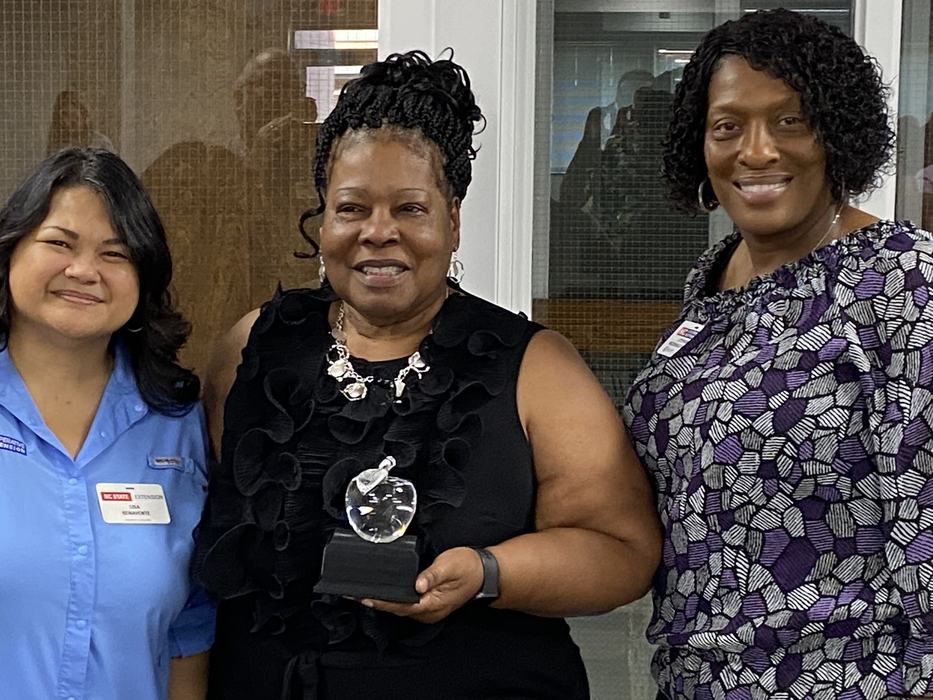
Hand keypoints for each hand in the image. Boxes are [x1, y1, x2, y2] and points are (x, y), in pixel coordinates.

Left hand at [360, 546, 483, 623]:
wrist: (484, 572)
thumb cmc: (467, 567)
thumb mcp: (449, 566)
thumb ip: (432, 576)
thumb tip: (417, 584)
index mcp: (432, 604)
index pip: (400, 606)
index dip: (381, 602)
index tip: (364, 598)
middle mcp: (428, 612)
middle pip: (397, 609)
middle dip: (376, 602)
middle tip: (354, 594)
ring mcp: (429, 610)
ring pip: (401, 608)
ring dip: (383, 602)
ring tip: (363, 594)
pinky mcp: (429, 603)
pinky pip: (407, 604)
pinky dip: (393, 599)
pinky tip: (384, 593)